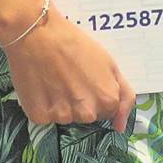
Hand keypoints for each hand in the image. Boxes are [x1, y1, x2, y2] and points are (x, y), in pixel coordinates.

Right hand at [4, 7, 136, 132]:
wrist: (38, 35)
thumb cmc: (76, 44)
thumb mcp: (110, 64)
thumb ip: (124, 95)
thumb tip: (120, 127)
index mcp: (107, 101)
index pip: (108, 111)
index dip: (98, 94)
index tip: (88, 80)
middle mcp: (86, 113)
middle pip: (87, 116)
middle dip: (82, 101)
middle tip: (70, 78)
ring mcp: (62, 116)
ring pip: (66, 117)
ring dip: (62, 104)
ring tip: (55, 79)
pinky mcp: (39, 116)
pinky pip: (45, 117)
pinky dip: (43, 105)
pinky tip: (41, 86)